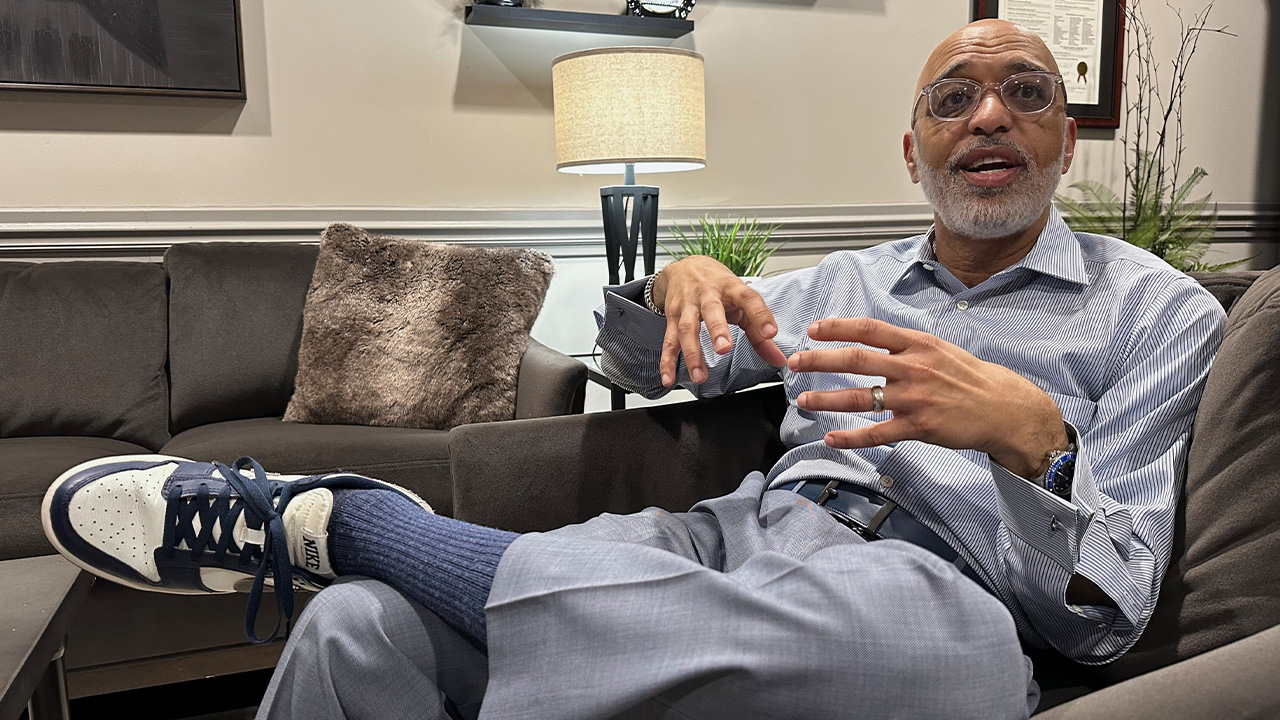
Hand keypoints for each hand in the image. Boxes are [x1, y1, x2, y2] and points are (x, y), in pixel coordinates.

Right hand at [654, 256, 786, 386]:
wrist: (684, 267)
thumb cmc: (718, 286)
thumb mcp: (741, 302)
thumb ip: (759, 332)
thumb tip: (778, 359)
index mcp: (730, 287)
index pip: (748, 297)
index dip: (761, 314)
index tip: (771, 332)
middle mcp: (707, 294)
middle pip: (711, 310)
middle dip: (717, 329)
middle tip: (724, 349)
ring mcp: (687, 306)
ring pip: (688, 328)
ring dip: (692, 353)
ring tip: (700, 375)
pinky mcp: (672, 317)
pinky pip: (669, 340)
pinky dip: (667, 360)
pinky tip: (669, 377)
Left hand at [788, 317, 1067, 477]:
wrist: (1005, 409)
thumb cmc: (970, 379)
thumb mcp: (940, 350)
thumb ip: (906, 347)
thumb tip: (871, 341)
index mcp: (919, 344)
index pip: (870, 329)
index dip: (839, 327)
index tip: (814, 329)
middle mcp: (914, 368)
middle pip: (857, 360)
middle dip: (820, 360)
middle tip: (795, 362)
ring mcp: (915, 398)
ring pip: (860, 398)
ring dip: (827, 399)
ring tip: (804, 400)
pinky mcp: (918, 427)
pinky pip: (876, 432)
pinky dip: (850, 437)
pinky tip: (831, 437)